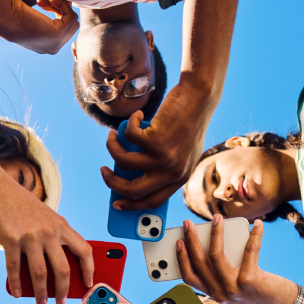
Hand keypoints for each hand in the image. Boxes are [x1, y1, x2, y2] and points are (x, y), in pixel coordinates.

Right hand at [0, 180, 92, 303]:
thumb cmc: (20, 206)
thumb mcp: (45, 217)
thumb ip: (53, 238)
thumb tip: (56, 271)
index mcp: (61, 225)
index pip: (85, 250)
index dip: (89, 269)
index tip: (89, 283)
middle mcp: (49, 232)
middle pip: (63, 269)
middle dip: (63, 290)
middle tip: (61, 301)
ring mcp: (30, 236)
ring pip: (40, 274)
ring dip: (41, 293)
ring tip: (41, 302)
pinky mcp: (10, 240)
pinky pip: (15, 268)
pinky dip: (16, 284)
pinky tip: (18, 292)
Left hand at [6, 0, 78, 54]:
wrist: (3, 18)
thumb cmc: (11, 13)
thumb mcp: (30, 15)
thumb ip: (42, 12)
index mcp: (46, 46)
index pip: (63, 29)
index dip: (57, 13)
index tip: (42, 2)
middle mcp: (53, 48)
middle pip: (70, 26)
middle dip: (60, 9)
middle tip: (43, 1)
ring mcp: (56, 44)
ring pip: (73, 21)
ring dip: (62, 6)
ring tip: (46, 0)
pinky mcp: (58, 35)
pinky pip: (71, 16)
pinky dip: (63, 5)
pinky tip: (49, 0)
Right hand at [101, 80, 215, 210]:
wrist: (199, 97)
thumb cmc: (188, 122)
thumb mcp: (181, 151)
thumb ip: (163, 166)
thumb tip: (130, 175)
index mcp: (180, 178)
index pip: (153, 201)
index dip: (132, 206)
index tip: (117, 204)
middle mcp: (172, 172)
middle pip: (133, 190)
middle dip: (113, 183)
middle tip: (105, 171)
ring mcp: (164, 157)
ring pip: (123, 162)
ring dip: (112, 147)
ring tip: (113, 137)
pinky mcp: (155, 140)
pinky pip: (128, 137)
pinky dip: (128, 124)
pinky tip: (137, 116)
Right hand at [176, 215, 297, 303]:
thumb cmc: (258, 291)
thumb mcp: (234, 284)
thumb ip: (223, 269)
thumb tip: (215, 239)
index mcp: (214, 294)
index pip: (189, 277)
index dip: (181, 258)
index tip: (178, 241)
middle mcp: (220, 293)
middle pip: (199, 262)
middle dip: (191, 240)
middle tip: (188, 223)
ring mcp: (233, 288)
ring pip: (216, 256)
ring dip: (215, 233)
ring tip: (217, 218)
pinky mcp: (250, 280)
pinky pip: (249, 251)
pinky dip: (253, 235)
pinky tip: (257, 224)